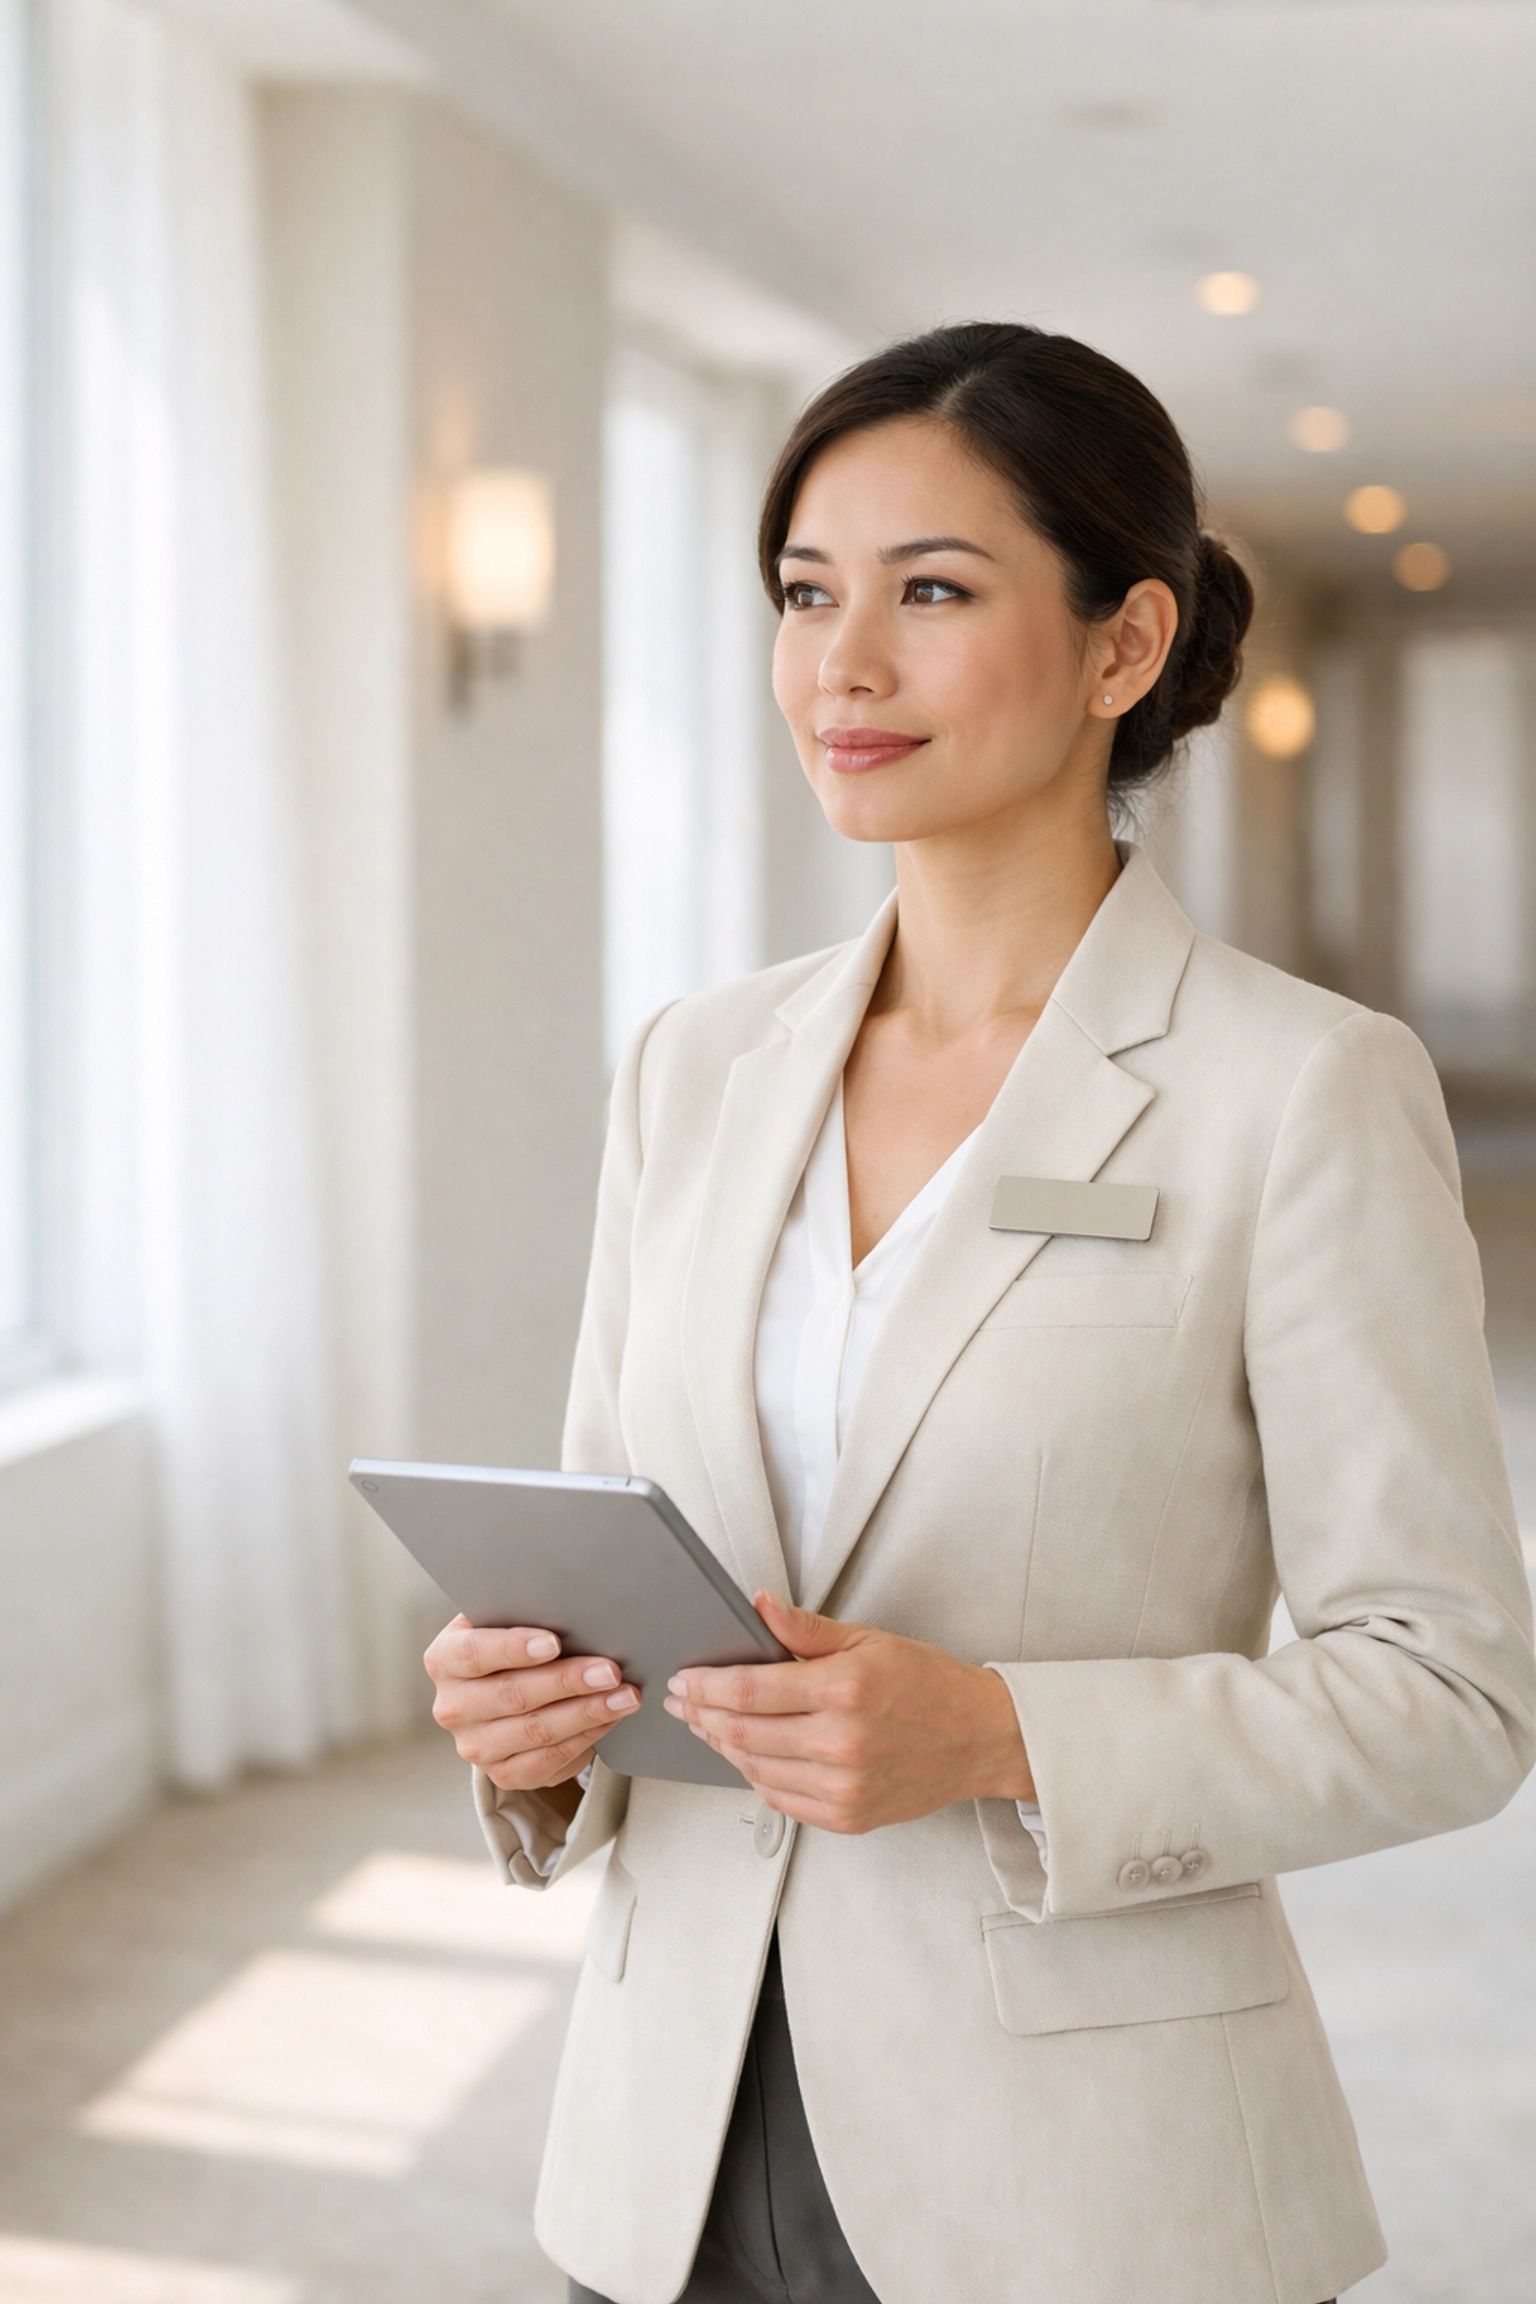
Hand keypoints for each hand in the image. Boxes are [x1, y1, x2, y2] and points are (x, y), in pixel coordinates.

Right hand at [425, 1615, 640, 1795]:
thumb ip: (525, 1614)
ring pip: (536, 1732)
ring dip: (587, 1714)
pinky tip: (608, 1720)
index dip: (513, 1648)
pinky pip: (547, 1762)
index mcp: (445, 1659)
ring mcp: (474, 1746)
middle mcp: (452, 1707)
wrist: (501, 1688)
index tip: (555, 1642)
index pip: (474, 1653)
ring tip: (624, 1697)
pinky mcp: (501, 1774)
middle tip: (610, 1671)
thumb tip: (574, 1609)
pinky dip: (583, 1740)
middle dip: (568, 1682)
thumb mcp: (505, 1621)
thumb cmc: (509, 1643)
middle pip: (513, 1695)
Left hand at [663, 1592, 1033, 1833]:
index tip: (685, 1680)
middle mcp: (841, 1743)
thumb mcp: (868, 1640)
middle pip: (743, 1732)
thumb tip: (759, 1604)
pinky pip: (781, 1800)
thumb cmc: (929, 1685)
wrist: (981, 1738)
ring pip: (755, 1769)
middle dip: (703, 1716)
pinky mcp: (848, 1816)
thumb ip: (805, 1629)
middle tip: (684, 1704)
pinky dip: (756, 1777)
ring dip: (724, 1746)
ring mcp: (844, 1786)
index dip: (705, 1686)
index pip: (749, 1690)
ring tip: (710, 1727)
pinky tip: (748, 1757)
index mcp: (844, 1690)